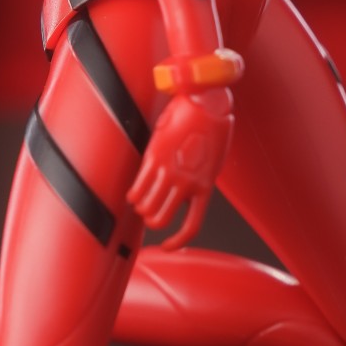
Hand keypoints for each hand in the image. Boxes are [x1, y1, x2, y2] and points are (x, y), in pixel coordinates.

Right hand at [127, 91, 232, 250]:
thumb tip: (186, 196)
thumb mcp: (213, 162)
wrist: (204, 100)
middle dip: (153, 221)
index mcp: (205, 187)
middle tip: (150, 216)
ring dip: (141, 209)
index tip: (168, 245)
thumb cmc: (213, 127)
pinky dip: (133, 195)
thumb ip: (199, 182)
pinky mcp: (154, 156)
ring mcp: (169, 170)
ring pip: (147, 206)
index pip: (191, 227)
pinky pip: (138, 186)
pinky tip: (132, 196)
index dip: (177, 241)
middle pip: (161, 220)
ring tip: (140, 205)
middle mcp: (187, 183)